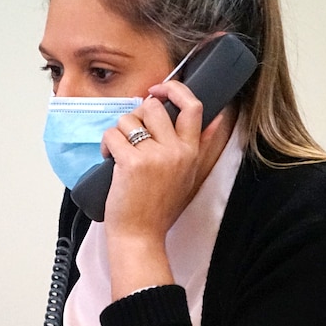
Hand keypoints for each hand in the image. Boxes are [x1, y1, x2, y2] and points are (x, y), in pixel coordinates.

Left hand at [99, 80, 231, 298]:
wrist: (141, 236)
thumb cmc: (160, 207)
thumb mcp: (190, 175)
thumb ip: (202, 146)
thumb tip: (219, 118)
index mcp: (192, 152)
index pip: (193, 106)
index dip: (175, 89)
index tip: (159, 89)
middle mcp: (177, 151)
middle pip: (154, 106)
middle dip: (136, 113)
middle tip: (131, 132)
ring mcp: (155, 157)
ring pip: (130, 118)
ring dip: (119, 131)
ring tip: (119, 150)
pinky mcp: (131, 163)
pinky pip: (113, 134)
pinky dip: (106, 144)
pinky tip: (108, 158)